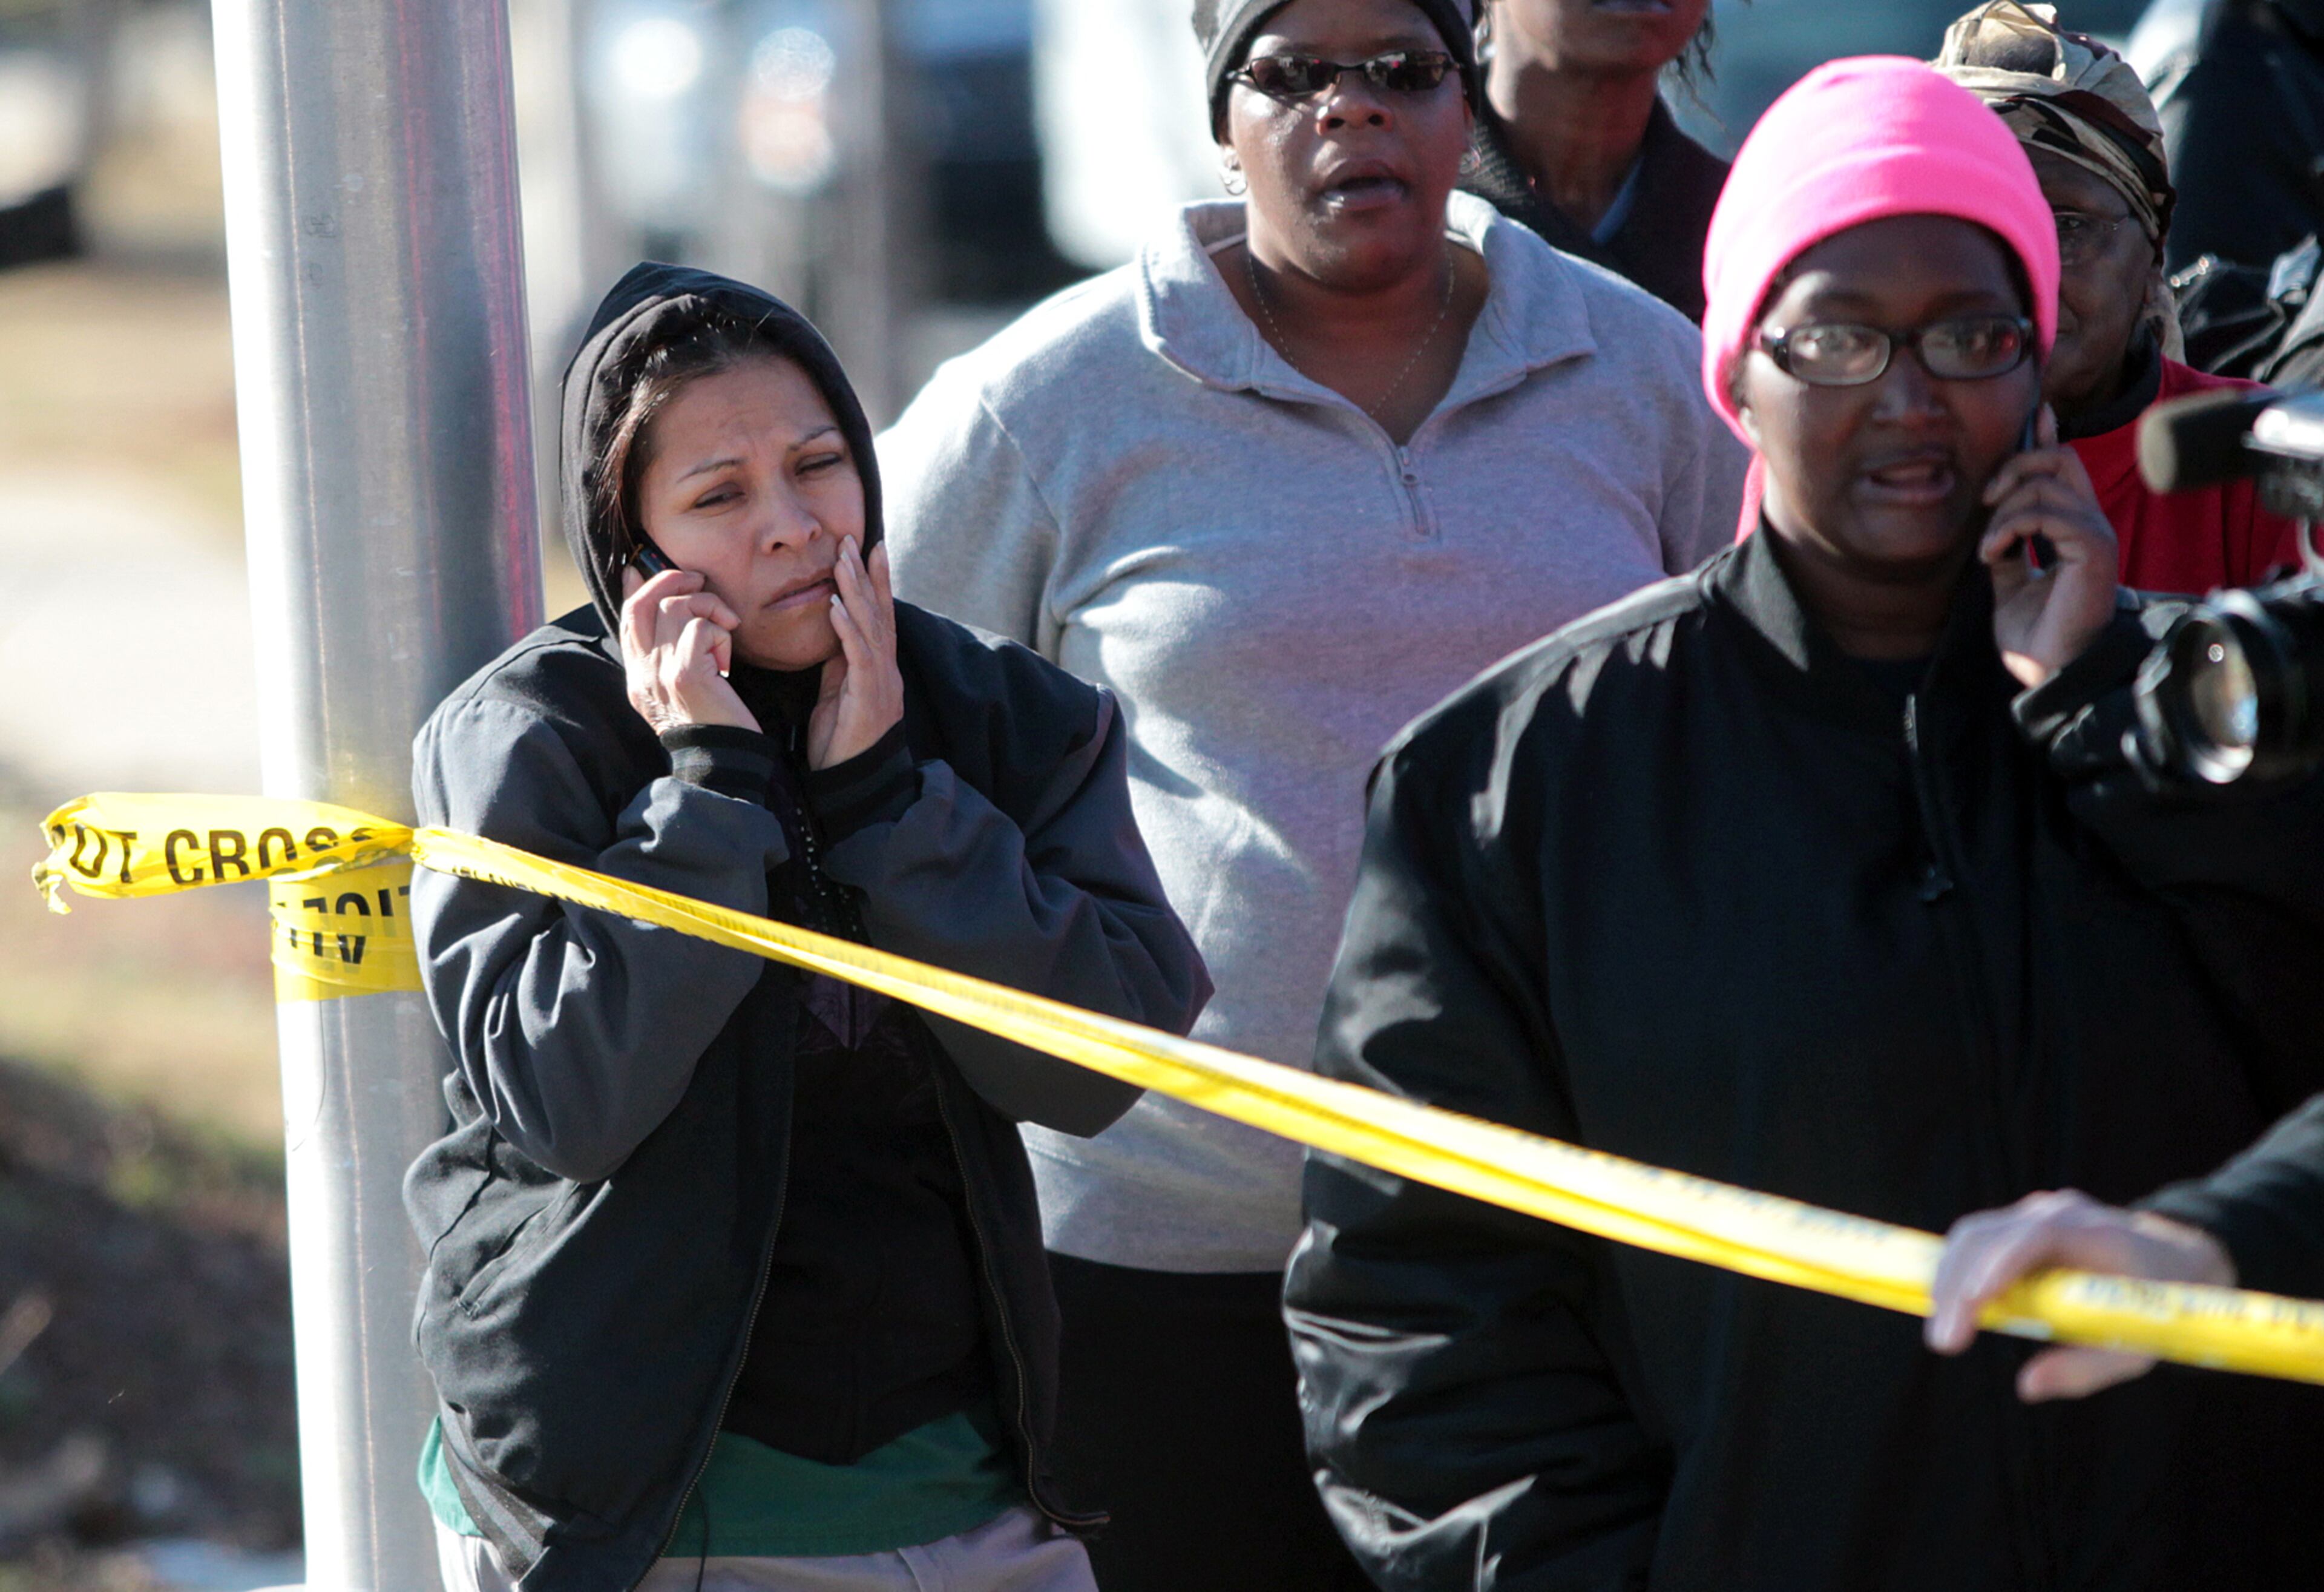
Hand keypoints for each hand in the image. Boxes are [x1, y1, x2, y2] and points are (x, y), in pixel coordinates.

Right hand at [619, 565, 758, 734]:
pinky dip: (721, 634)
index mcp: (637, 676)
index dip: (636, 588)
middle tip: (700, 585)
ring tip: (725, 632)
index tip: (639, 569)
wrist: (721, 759)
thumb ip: (667, 653)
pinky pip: (701, 627)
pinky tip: (726, 662)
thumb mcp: (680, 687)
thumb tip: (668, 619)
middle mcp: (642, 672)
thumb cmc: (712, 721)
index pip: (627, 618)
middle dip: (673, 582)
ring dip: (710, 609)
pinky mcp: (685, 674)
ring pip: (677, 607)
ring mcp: (660, 672)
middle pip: (646, 603)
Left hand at [807, 539, 903, 769]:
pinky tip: (836, 607)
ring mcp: (881, 682)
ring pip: (871, 627)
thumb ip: (839, 662)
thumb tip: (834, 629)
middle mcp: (886, 669)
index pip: (879, 615)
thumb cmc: (841, 743)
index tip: (870, 548)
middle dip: (866, 573)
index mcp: (878, 668)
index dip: (876, 580)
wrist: (851, 785)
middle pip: (880, 612)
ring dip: (856, 591)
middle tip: (852, 539)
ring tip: (843, 561)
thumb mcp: (837, 694)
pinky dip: (849, 629)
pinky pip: (860, 656)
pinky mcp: (870, 697)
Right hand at [1925, 1188, 2234, 1401]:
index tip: (1971, 1305)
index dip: (1997, 1267)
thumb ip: (2087, 1367)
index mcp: (2092, 1232)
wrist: (2171, 1258)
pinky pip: (1976, 1242)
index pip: (2033, 1238)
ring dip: (1948, 1280)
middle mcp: (2055, 1212)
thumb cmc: (2157, 1304)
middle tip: (1944, 1340)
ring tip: (1944, 1330)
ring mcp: (2031, 1214)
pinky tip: (1953, 1309)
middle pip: (1986, 1235)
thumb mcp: (2139, 1344)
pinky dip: (1957, 1273)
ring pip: (1972, 1236)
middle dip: (1956, 1285)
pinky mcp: (2016, 1225)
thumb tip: (2027, 1385)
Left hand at [1980, 408, 2119, 688]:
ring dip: (2004, 511)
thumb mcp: (2009, 581)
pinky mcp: (2093, 549)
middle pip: (2058, 459)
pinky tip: (1996, 553)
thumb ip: (2009, 545)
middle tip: (1986, 504)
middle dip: (2014, 467)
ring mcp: (2094, 534)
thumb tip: (1994, 520)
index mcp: (2073, 527)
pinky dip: (2012, 527)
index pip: (2064, 466)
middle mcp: (2089, 523)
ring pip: (2046, 484)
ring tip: (1989, 548)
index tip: (2033, 414)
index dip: (2046, 437)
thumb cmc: (2036, 633)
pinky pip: (2048, 513)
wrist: (2051, 672)